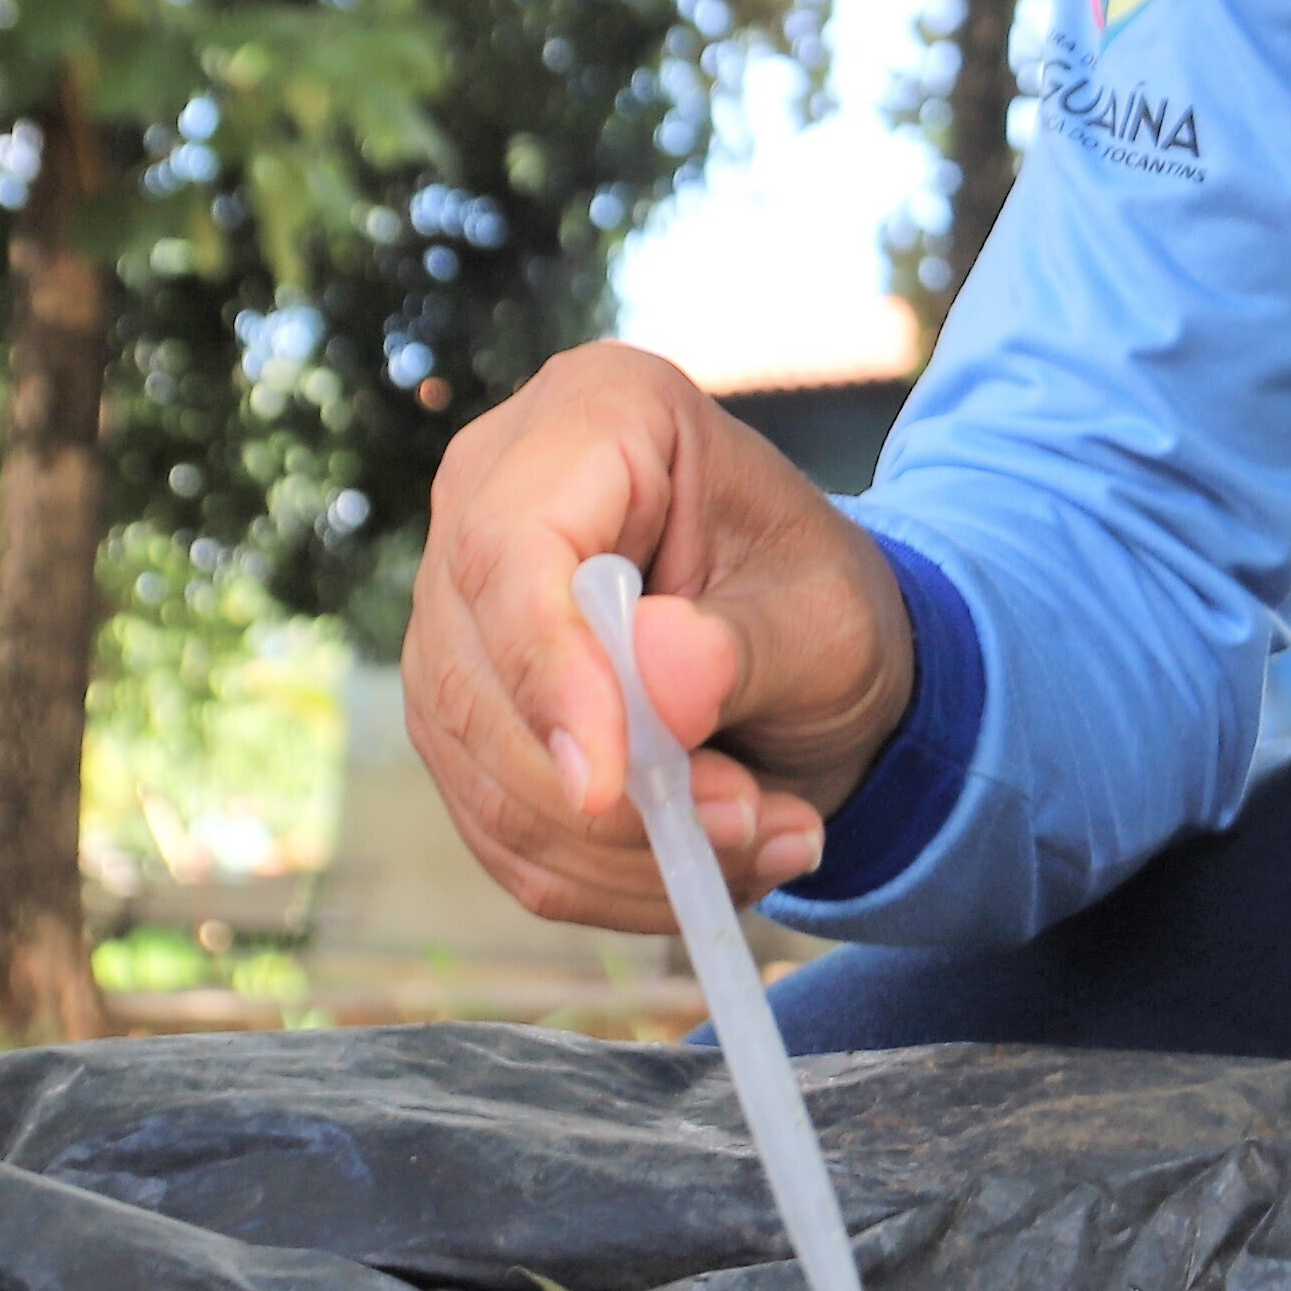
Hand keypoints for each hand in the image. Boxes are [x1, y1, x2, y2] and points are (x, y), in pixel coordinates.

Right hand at [404, 345, 916, 933]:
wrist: (818, 659)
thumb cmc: (825, 605)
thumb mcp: (830, 621)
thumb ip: (744, 649)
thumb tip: (656, 685)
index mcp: (595, 415)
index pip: (511, 549)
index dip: (549, 674)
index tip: (610, 784)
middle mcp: (493, 497)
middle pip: (474, 674)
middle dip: (608, 794)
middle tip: (751, 825)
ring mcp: (460, 612)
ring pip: (481, 770)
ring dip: (620, 850)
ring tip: (764, 840)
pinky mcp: (462, 713)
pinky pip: (498, 828)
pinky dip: (603, 875)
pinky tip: (706, 863)